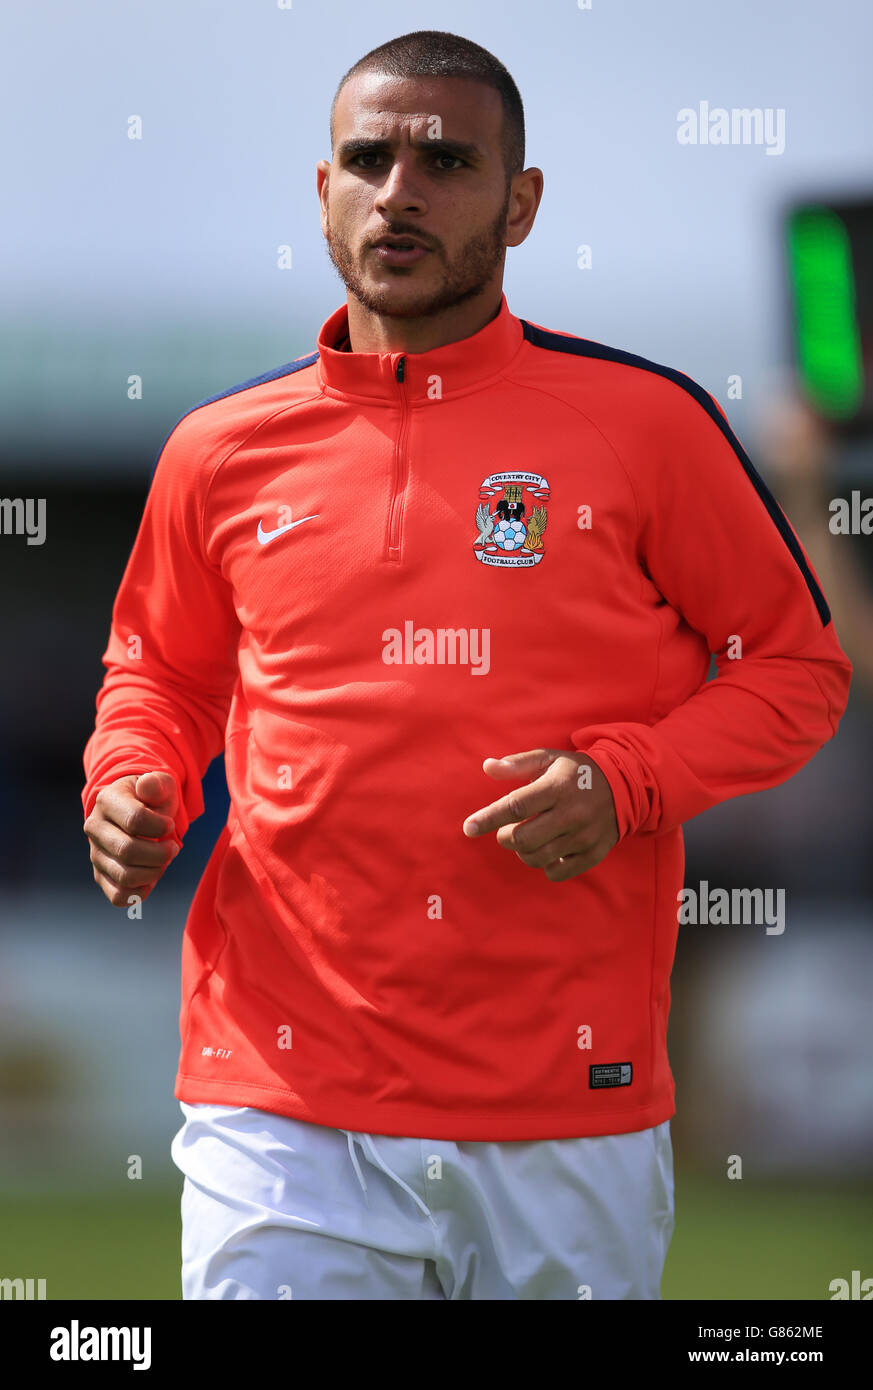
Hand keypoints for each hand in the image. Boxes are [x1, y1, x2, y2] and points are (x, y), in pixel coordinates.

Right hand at [83, 771, 179, 906]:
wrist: (138, 812)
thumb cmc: (152, 799)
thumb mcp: (160, 784)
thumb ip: (156, 783)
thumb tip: (147, 786)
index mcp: (107, 800)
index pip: (135, 820)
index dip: (161, 826)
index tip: (170, 824)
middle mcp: (95, 827)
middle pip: (128, 851)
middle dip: (160, 853)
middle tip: (173, 847)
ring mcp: (95, 853)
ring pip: (125, 876)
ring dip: (154, 872)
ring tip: (163, 861)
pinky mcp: (100, 875)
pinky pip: (118, 896)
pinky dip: (140, 892)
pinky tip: (151, 878)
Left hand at [462, 748, 618, 881]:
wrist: (626, 786)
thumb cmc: (576, 773)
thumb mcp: (549, 759)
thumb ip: (517, 764)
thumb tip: (487, 767)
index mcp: (557, 787)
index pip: (515, 806)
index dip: (488, 818)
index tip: (468, 828)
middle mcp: (571, 813)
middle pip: (523, 838)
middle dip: (506, 837)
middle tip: (508, 830)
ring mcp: (584, 836)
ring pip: (537, 857)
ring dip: (522, 852)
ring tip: (527, 838)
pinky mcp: (594, 853)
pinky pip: (557, 872)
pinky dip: (545, 865)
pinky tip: (548, 850)